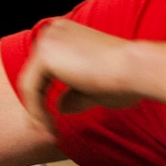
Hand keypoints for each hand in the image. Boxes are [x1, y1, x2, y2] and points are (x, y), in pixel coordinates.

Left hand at [13, 19, 145, 136]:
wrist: (135, 69)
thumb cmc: (125, 78)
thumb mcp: (95, 90)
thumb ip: (75, 95)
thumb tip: (60, 106)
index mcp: (68, 33)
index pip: (46, 69)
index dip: (45, 99)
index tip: (54, 124)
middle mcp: (56, 31)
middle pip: (35, 75)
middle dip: (38, 106)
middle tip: (48, 132)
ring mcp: (49, 40)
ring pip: (30, 83)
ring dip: (38, 112)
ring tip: (51, 133)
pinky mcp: (45, 54)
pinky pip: (30, 89)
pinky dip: (37, 111)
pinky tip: (49, 126)